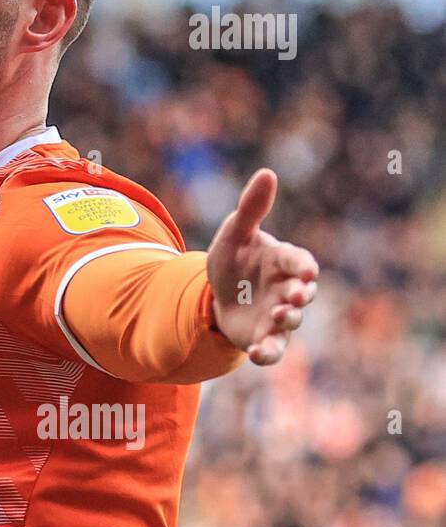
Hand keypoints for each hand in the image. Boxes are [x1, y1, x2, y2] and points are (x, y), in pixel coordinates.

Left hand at [206, 168, 318, 365]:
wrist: (219, 294)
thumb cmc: (234, 259)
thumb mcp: (235, 233)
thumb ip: (251, 208)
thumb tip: (267, 173)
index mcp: (283, 261)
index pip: (300, 261)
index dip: (304, 266)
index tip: (306, 271)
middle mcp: (287, 289)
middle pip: (302, 293)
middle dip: (301, 294)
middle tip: (295, 296)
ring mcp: (279, 314)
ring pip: (291, 321)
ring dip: (288, 319)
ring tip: (279, 316)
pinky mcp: (266, 336)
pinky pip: (273, 348)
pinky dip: (268, 352)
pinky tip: (257, 353)